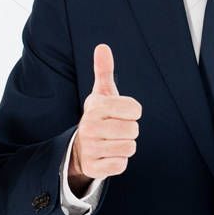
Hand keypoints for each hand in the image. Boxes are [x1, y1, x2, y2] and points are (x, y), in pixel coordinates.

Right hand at [67, 44, 141, 195]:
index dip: (133, 112)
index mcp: (95, 106)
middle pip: (133, 129)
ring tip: (113, 141)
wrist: (79, 147)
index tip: (122, 113)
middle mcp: (89, 126)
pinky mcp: (93, 167)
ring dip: (125, 146)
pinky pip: (121, 165)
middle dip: (129, 131)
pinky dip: (119, 161)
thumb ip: (104, 71)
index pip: (134, 109)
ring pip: (129, 147)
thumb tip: (102, 47)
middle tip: (116, 129)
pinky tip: (108, 155)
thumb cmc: (98, 117)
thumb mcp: (101, 94)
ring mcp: (90, 147)